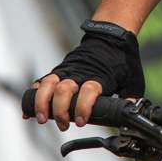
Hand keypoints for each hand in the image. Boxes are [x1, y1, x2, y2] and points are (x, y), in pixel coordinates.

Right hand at [29, 21, 144, 130]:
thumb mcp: (133, 78)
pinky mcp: (59, 71)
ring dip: (41, 103)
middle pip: (63, 89)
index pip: (88, 91)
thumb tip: (131, 114)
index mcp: (99, 76)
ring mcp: (67, 71)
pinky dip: (33, 96)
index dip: (83, 107)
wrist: (110, 36)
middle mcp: (79, 73)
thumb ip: (131, 97)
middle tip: (64, 125)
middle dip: (59, 110)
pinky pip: (42, 82)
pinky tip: (28, 112)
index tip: (82, 121)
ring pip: (48, 84)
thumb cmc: (122, 59)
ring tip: (41, 119)